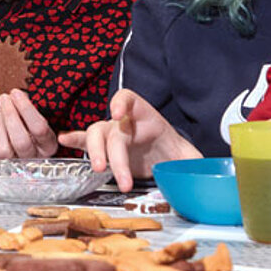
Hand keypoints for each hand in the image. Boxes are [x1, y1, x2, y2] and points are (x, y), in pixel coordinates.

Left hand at [0, 89, 57, 159]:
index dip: (26, 109)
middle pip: (21, 141)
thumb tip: (17, 94)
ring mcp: (13, 166)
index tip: (17, 94)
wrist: (19, 140)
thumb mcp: (38, 116)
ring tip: (0, 108)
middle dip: (10, 115)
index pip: (39, 129)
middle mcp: (33, 159)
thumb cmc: (30, 126)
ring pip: (2, 148)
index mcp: (48, 145)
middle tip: (5, 98)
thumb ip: (31, 108)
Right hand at [58, 88, 200, 190]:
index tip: (117, 114)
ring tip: (98, 170)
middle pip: (111, 130)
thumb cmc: (174, 153)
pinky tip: (63, 140)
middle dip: (109, 150)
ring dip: (94, 152)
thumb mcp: (188, 156)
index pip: (129, 99)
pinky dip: (73, 140)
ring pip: (94, 135)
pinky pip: (83, 140)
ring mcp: (111, 132)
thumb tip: (207, 171)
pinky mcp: (103, 146)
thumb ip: (194, 161)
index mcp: (145, 116)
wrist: (166, 159)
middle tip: (109, 170)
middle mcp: (124, 122)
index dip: (121, 103)